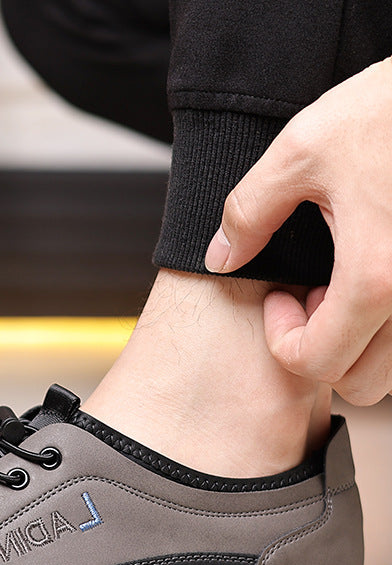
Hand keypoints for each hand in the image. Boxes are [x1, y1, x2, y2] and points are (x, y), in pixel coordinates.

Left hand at [205, 58, 391, 404]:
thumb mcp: (302, 150)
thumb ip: (249, 212)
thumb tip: (221, 254)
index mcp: (378, 276)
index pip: (317, 364)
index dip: (282, 341)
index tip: (280, 299)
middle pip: (364, 384)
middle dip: (326, 351)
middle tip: (314, 297)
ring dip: (362, 341)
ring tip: (347, 280)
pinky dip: (390, 319)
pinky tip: (378, 267)